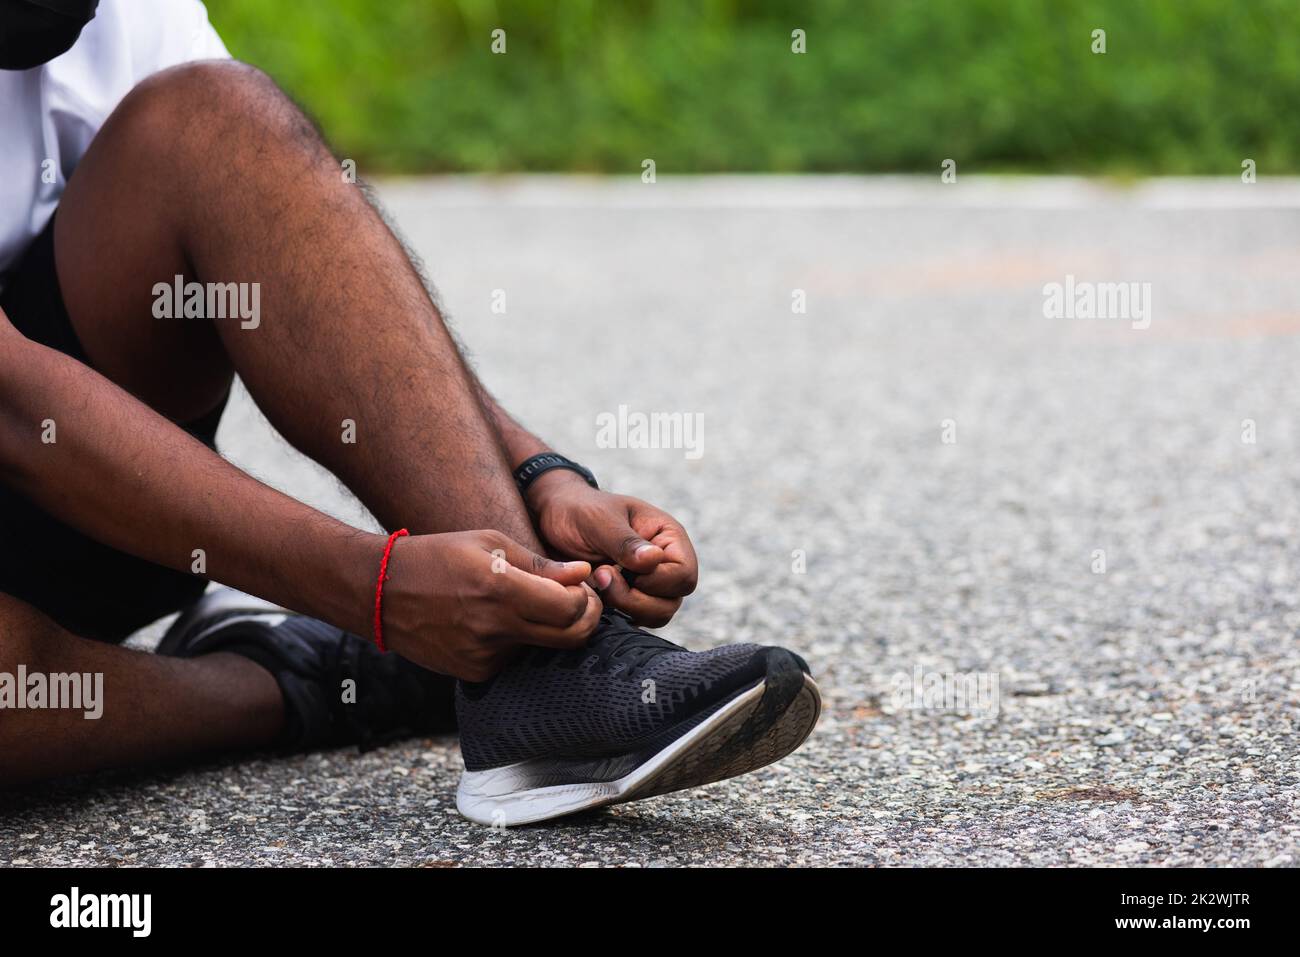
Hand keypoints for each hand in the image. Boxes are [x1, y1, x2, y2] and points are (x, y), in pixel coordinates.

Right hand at [379, 530, 600, 680]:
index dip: (586, 599)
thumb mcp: (489, 543)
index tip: (582, 587)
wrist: (380, 592)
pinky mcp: (474, 672)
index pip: (570, 608)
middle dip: (585, 619)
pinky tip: (493, 620)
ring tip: (523, 603)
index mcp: (500, 589)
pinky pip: (514, 657)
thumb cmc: (438, 556)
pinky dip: (517, 640)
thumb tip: (582, 574)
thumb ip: (540, 564)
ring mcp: (483, 655)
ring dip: (547, 629)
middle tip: (579, 602)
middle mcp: (494, 628)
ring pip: (542, 648)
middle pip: (569, 637)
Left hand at [529, 472, 698, 626]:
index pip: (683, 574)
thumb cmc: (579, 510)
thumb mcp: (599, 521)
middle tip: (603, 577)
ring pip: (657, 615)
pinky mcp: (632, 598)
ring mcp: (650, 583)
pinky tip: (597, 594)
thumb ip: (626, 542)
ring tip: (599, 583)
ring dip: (627, 608)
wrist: (552, 519)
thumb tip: (655, 559)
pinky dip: (618, 614)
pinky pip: (638, 619)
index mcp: (668, 537)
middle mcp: (665, 562)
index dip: (656, 582)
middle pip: (673, 600)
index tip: (618, 570)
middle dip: (636, 598)